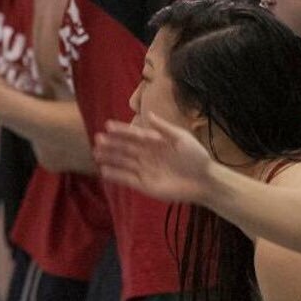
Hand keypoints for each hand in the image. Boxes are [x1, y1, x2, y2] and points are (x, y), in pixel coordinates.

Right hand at [93, 113, 221, 203]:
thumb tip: (149, 114)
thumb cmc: (196, 157)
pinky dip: (115, 175)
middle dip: (112, 144)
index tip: (108, 126)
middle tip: (97, 139)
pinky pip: (127, 179)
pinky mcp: (145, 185)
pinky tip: (104, 170)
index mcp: (155, 142)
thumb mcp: (182, 138)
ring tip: (96, 154)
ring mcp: (145, 170)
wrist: (204, 181)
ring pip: (123, 162)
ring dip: (110, 158)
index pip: (134, 135)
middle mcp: (147, 155)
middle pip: (125, 148)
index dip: (121, 131)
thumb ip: (164, 128)